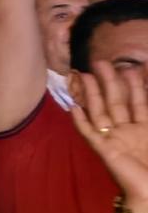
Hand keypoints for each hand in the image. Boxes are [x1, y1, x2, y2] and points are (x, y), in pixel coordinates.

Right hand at [70, 62, 147, 212]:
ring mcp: (114, 140)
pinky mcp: (103, 150)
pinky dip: (80, 121)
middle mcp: (128, 132)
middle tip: (102, 62)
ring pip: (101, 112)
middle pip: (116, 101)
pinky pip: (89, 133)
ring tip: (86, 76)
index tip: (129, 67)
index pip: (138, 101)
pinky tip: (73, 108)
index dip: (134, 84)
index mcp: (145, 129)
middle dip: (110, 81)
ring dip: (93, 94)